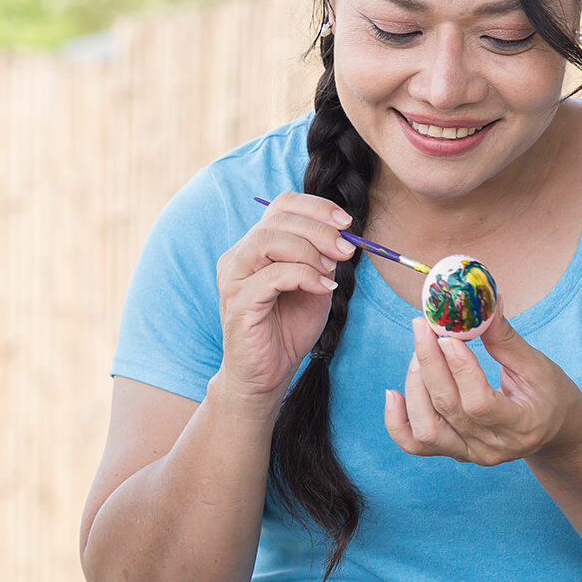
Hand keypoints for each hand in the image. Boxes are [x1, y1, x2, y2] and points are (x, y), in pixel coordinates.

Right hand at [214, 192, 353, 406]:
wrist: (266, 376)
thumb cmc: (288, 330)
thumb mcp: (315, 286)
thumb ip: (323, 259)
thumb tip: (342, 236)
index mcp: (255, 247)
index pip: (281, 206)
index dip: (315, 207)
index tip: (346, 222)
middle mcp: (239, 257)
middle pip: (277, 219)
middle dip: (319, 228)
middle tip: (346, 248)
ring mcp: (234, 278)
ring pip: (268, 240)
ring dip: (309, 249)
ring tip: (331, 269)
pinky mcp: (238, 302)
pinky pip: (272, 275)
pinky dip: (303, 276)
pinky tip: (322, 287)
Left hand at [384, 314, 581, 465]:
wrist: (552, 429)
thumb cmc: (549, 394)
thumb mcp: (537, 365)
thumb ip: (505, 339)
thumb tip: (483, 302)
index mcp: (521, 426)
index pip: (480, 404)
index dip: (459, 369)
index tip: (447, 336)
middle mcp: (492, 448)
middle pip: (448, 409)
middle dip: (430, 364)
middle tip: (423, 328)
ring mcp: (470, 454)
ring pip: (426, 429)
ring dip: (415, 387)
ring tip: (418, 353)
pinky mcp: (453, 452)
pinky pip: (414, 444)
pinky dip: (396, 421)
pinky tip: (392, 394)